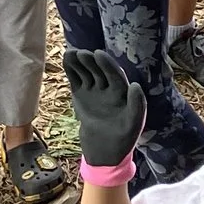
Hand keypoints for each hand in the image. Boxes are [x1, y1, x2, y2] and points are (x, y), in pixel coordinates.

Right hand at [62, 49, 145, 172]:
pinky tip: (66, 58)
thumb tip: (135, 85)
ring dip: (79, 63)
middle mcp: (108, 87)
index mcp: (122, 93)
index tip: (99, 54)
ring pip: (87, 73)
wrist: (103, 150)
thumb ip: (136, 106)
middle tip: (82, 53)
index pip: (115, 76)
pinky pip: (76, 79)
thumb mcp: (132, 124)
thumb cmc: (122, 139)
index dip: (108, 65)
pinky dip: (71, 70)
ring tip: (70, 53)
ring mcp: (93, 89)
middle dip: (91, 62)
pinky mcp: (81, 93)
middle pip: (100, 71)